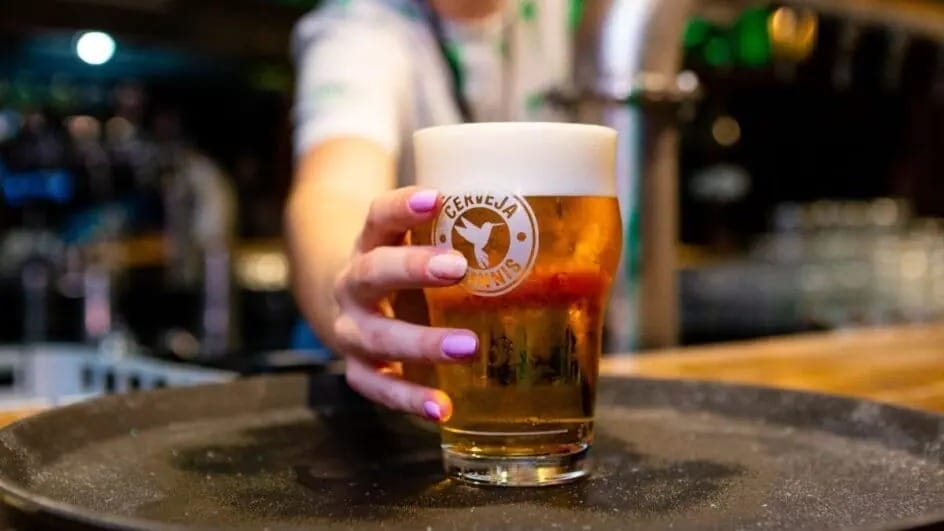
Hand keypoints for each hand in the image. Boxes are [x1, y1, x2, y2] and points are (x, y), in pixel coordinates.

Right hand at [332, 186, 475, 421]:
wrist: (354, 304)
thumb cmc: (407, 270)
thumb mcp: (423, 246)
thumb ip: (467, 240)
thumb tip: (560, 241)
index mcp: (371, 243)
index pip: (379, 216)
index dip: (403, 207)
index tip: (437, 199)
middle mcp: (354, 283)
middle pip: (372, 272)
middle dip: (413, 269)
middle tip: (457, 267)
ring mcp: (352, 329)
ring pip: (377, 335)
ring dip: (421, 342)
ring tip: (468, 347)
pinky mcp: (358, 368)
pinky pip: (378, 386)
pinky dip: (409, 398)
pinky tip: (443, 407)